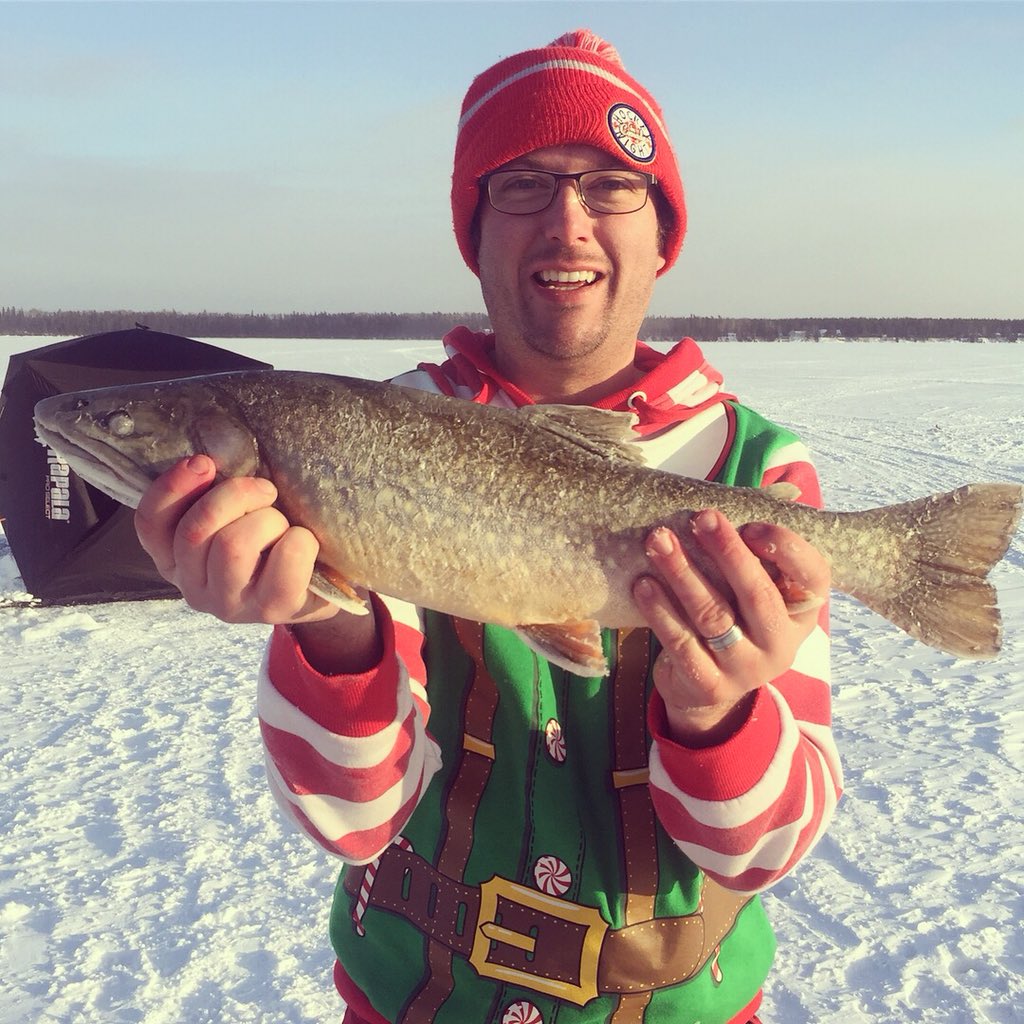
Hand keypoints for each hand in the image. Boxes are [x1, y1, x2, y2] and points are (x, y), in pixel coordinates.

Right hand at [133, 455, 336, 625]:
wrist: (321, 585)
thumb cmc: (272, 539)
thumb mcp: (237, 512)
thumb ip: (214, 494)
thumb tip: (206, 462)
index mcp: (174, 560)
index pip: (151, 524)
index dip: (172, 487)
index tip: (204, 461)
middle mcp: (193, 588)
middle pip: (195, 531)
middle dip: (235, 496)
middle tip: (266, 490)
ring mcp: (230, 605)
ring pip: (234, 545)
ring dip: (269, 520)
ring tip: (284, 527)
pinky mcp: (271, 611)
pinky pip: (285, 558)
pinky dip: (300, 540)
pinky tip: (304, 545)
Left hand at [632, 508, 829, 746]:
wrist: (708, 689)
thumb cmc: (732, 617)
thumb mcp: (754, 588)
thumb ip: (759, 548)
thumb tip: (779, 489)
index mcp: (801, 612)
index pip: (813, 577)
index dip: (786, 549)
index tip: (751, 524)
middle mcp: (781, 644)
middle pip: (757, 593)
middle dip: (728, 551)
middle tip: (701, 517)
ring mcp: (745, 668)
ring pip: (712, 615)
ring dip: (682, 573)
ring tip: (657, 541)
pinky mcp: (708, 684)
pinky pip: (681, 643)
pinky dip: (659, 611)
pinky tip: (643, 584)